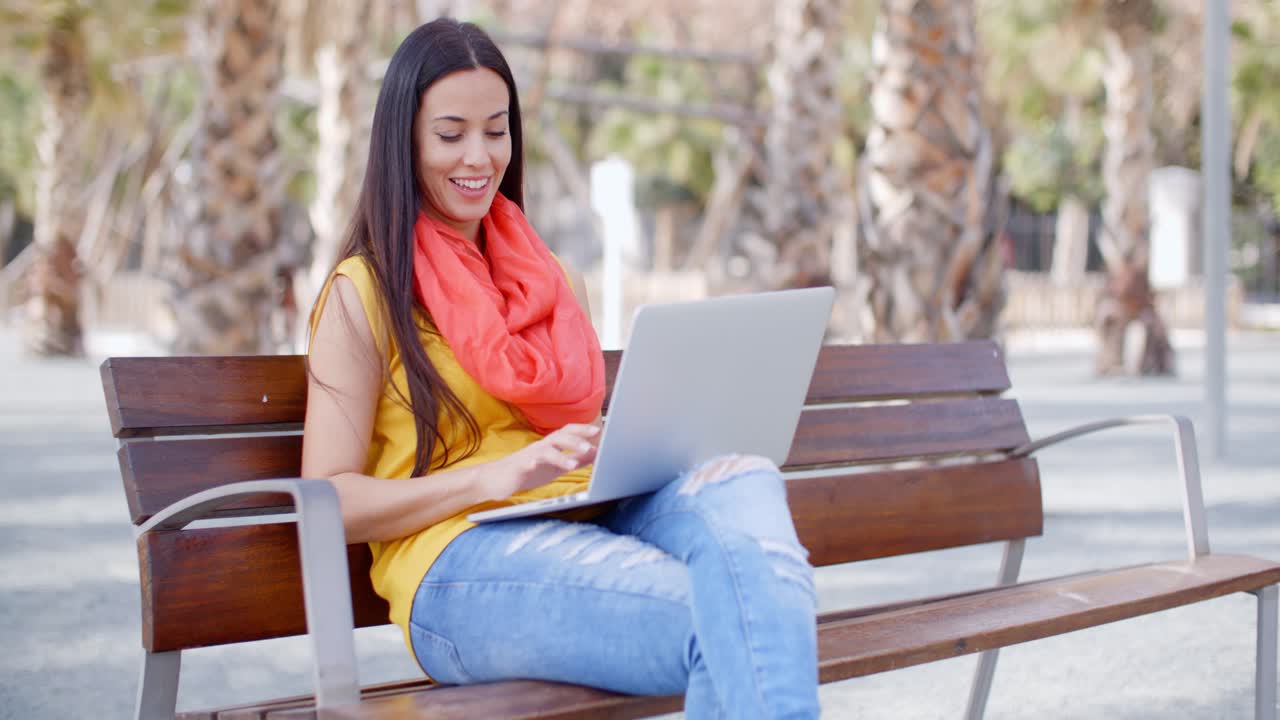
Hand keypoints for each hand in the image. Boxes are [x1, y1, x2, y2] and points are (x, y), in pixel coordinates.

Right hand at [480, 422, 600, 500]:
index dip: (582, 430)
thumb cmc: (529, 470)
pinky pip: (525, 464)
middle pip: (559, 437)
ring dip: (560, 456)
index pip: (567, 432)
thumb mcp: (556, 465)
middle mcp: (541, 447)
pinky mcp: (518, 468)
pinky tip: (536, 466)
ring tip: (572, 465)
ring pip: (545, 450)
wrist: (497, 478)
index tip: (598, 430)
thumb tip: (596, 453)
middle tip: (590, 447)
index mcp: (551, 445)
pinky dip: (532, 463)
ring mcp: (529, 456)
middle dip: (575, 440)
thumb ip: (575, 459)